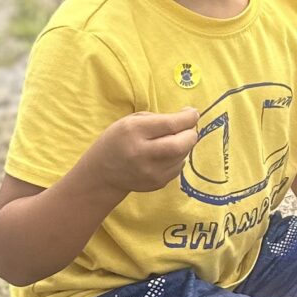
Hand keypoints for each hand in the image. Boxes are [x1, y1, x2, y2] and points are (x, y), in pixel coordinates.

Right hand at [88, 109, 202, 194]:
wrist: (103, 173)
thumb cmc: (118, 140)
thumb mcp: (131, 121)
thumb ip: (159, 119)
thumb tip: (189, 117)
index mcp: (134, 131)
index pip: (170, 124)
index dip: (188, 118)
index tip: (193, 113)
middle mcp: (143, 153)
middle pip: (181, 144)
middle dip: (191, 133)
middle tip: (188, 128)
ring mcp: (151, 172)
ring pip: (183, 156)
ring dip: (184, 146)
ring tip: (173, 140)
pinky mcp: (157, 183)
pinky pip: (178, 167)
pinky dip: (178, 158)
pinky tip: (166, 154)